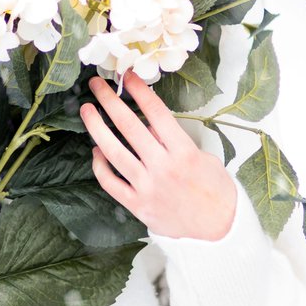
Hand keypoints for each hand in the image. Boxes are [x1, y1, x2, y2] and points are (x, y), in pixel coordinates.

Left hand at [79, 70, 236, 241]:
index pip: (157, 114)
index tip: (128, 77)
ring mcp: (147, 187)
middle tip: (97, 86)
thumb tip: (148, 124)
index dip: (140, 92)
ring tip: (87, 111)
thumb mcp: (203, 158)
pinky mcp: (137, 205)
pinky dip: (100, 165)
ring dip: (97, 128)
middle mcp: (163, 168)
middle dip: (110, 102)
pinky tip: (97, 151)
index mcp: (184, 153)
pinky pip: (110, 182)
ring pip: (114, 153)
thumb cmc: (214, 190)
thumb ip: (174, 141)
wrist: (219, 229)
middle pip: (130, 128)